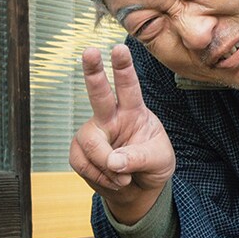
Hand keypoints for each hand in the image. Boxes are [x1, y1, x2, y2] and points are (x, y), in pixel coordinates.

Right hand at [69, 44, 174, 223]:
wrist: (139, 189)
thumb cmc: (153, 165)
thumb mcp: (159, 160)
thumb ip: (139, 158)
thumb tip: (113, 161)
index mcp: (134, 111)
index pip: (129, 87)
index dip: (123, 67)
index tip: (119, 48)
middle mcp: (111, 117)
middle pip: (99, 93)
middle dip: (94, 72)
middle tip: (90, 52)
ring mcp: (93, 133)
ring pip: (90, 142)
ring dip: (107, 165)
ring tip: (125, 178)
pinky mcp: (79, 152)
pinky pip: (83, 163)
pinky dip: (101, 177)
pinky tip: (113, 180)